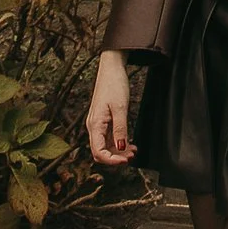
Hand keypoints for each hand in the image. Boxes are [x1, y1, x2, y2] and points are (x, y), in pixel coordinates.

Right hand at [87, 50, 133, 166]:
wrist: (112, 67)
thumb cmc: (114, 84)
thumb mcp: (120, 107)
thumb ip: (120, 129)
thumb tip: (120, 148)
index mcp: (95, 124)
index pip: (98, 152)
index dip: (112, 161)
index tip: (126, 161)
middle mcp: (94, 126)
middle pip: (101, 151)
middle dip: (116, 158)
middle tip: (132, 157)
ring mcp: (98, 123)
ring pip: (106, 145)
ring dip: (118, 151)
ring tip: (133, 151)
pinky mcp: (103, 119)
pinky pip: (109, 137)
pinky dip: (118, 143)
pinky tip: (129, 143)